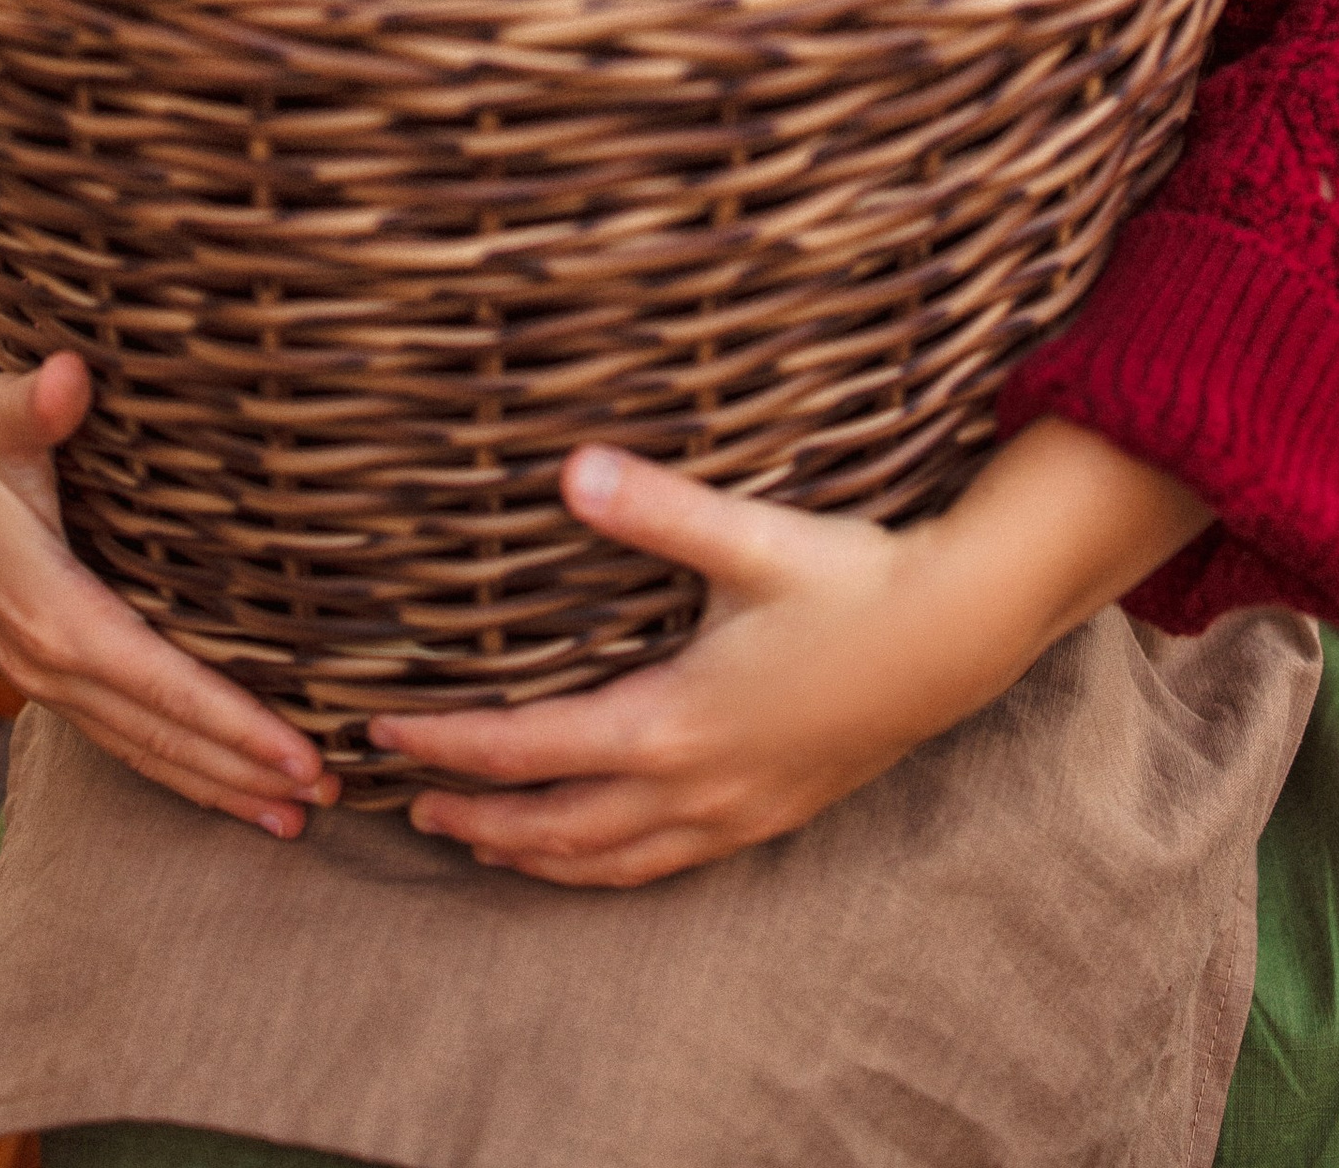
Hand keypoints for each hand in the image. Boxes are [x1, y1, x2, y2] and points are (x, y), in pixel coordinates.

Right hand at [0, 238, 334, 838]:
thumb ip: (34, 402)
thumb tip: (68, 377)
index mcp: (46, 607)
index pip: (157, 683)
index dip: (232, 723)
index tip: (302, 754)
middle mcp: (42, 657)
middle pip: (157, 734)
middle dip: (243, 770)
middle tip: (332, 796)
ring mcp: (39, 671)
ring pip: (139, 747)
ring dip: (216, 784)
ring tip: (296, 819)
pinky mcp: (44, 665)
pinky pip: (119, 733)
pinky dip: (176, 765)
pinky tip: (227, 786)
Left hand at [370, 420, 1208, 889]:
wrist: (956, 638)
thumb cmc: (850, 580)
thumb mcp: (748, 537)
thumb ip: (653, 506)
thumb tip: (568, 469)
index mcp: (669, 724)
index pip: (526, 750)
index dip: (446, 745)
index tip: (381, 736)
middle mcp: (694, 787)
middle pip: (555, 828)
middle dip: (477, 818)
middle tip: (407, 806)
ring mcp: (736, 813)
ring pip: (610, 861)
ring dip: (536, 856)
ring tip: (482, 845)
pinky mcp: (771, 815)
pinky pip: (665, 865)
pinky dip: (608, 869)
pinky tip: (601, 854)